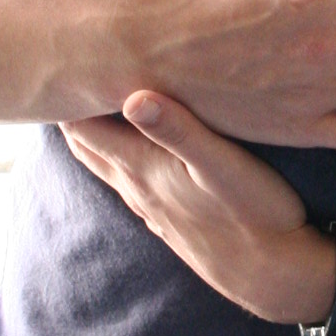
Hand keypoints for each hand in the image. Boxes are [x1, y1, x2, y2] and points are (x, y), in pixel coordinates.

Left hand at [61, 94, 335, 323]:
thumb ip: (179, 130)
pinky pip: (127, 180)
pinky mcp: (167, 217)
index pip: (80, 127)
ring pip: (103, 164)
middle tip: (68, 72)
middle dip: (69, 110)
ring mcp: (149, 206)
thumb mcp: (222, 165)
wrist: (272, 275)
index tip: (64, 59)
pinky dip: (117, 155)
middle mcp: (135, 188)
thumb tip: (132, 97)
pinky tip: (135, 145)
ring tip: (92, 99)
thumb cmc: (253, 213)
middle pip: (83, 145)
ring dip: (92, 133)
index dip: (66, 95)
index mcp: (140, 168)